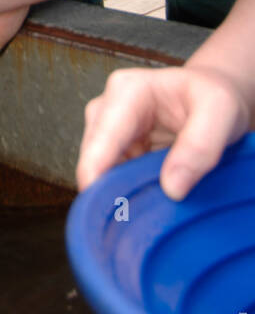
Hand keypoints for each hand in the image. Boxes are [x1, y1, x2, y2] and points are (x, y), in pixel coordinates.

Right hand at [76, 65, 251, 199]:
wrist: (216, 93)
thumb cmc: (215, 96)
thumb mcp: (220, 112)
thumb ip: (200, 146)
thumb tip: (171, 188)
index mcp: (126, 92)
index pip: (100, 142)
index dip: (97, 179)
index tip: (107, 212)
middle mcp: (107, 108)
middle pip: (93, 161)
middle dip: (112, 192)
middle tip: (144, 221)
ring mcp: (109, 129)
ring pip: (100, 173)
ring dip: (120, 195)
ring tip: (153, 209)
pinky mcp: (116, 148)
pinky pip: (112, 178)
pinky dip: (127, 193)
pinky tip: (149, 200)